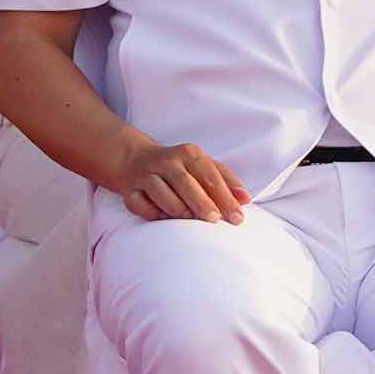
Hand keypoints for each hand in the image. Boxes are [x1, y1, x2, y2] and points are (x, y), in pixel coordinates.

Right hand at [112, 136, 246, 223]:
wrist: (136, 160)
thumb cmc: (181, 169)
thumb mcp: (205, 167)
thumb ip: (226, 182)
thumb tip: (245, 199)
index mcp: (188, 154)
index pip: (209, 175)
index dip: (224, 197)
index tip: (236, 218)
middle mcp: (165, 161)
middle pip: (184, 182)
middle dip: (201, 202)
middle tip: (213, 219)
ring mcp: (145, 174)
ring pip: (160, 192)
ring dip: (176, 209)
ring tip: (188, 219)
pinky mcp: (129, 190)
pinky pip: (139, 204)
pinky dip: (152, 213)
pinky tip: (164, 218)